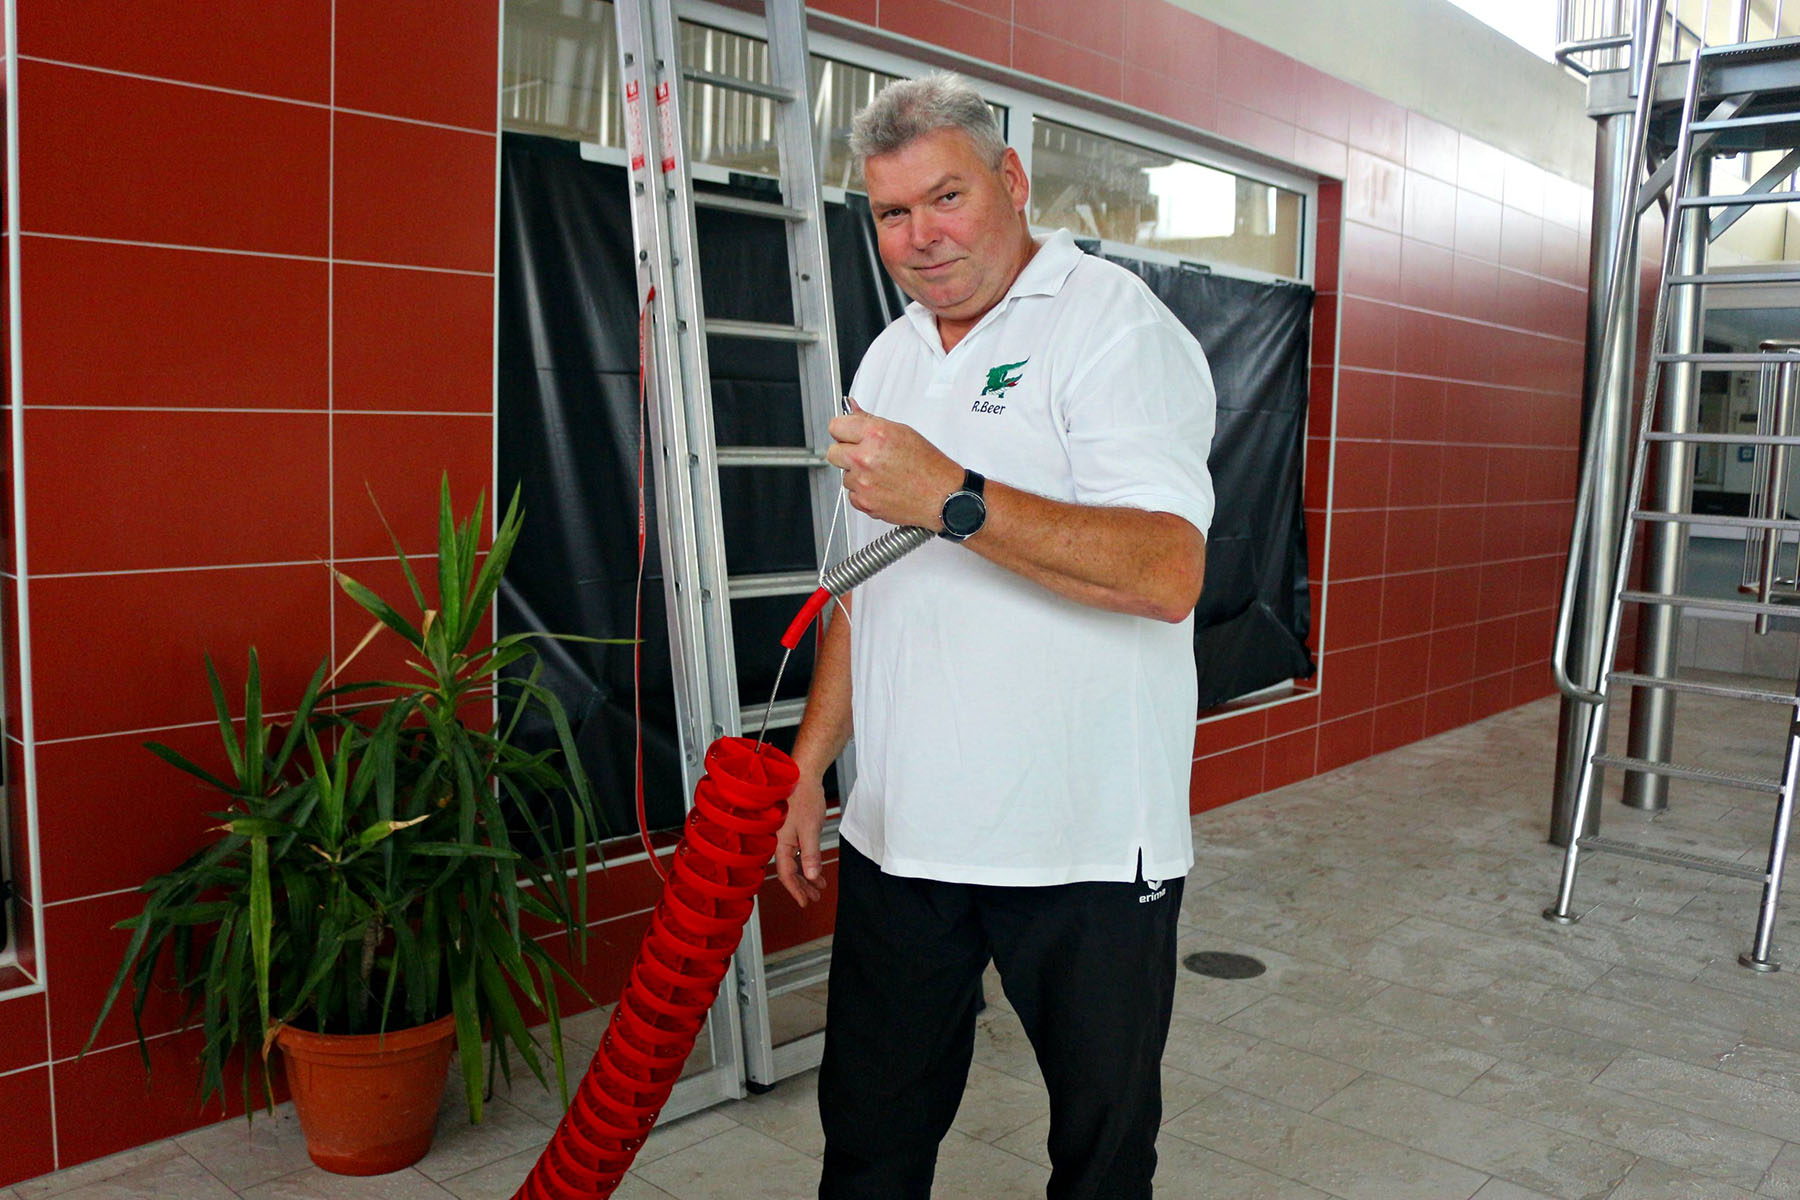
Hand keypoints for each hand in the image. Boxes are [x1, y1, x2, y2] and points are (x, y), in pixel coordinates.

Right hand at [775, 775, 827, 906]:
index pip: (786, 874)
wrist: (802, 774)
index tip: (805, 902)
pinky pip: (798, 852)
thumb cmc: (803, 796)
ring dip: (807, 876)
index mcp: (780, 843)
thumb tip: (811, 875)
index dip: (796, 891)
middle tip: (814, 897)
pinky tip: (816, 868)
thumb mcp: (810, 829)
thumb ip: (810, 854)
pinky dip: (808, 862)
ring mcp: (786, 836)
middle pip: (790, 872)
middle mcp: (780, 841)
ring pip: (794, 863)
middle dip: (803, 886)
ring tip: (818, 886)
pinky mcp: (792, 829)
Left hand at [826, 398, 961, 528]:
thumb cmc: (929, 466)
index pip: (836, 426)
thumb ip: (870, 421)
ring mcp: (863, 482)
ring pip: (844, 475)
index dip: (844, 430)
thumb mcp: (902, 432)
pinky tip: (882, 487)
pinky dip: (863, 492)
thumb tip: (851, 410)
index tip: (848, 434)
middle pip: (833, 452)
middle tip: (864, 455)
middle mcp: (866, 458)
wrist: (943, 496)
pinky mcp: (864, 502)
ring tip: (882, 473)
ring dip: (857, 474)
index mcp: (875, 435)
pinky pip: (852, 494)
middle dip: (845, 452)